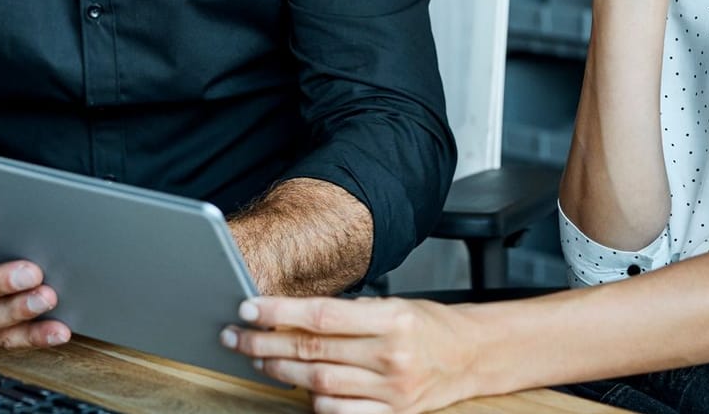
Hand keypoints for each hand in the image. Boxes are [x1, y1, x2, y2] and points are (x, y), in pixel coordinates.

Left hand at [222, 296, 480, 413]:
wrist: (471, 356)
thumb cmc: (428, 326)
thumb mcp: (393, 305)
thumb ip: (346, 314)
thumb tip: (290, 315)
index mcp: (392, 319)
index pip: (321, 315)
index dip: (278, 312)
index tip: (247, 309)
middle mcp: (391, 355)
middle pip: (312, 351)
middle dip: (265, 344)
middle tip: (236, 337)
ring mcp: (391, 390)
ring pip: (319, 385)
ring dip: (281, 372)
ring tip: (260, 360)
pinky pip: (339, 413)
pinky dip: (313, 402)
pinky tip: (299, 390)